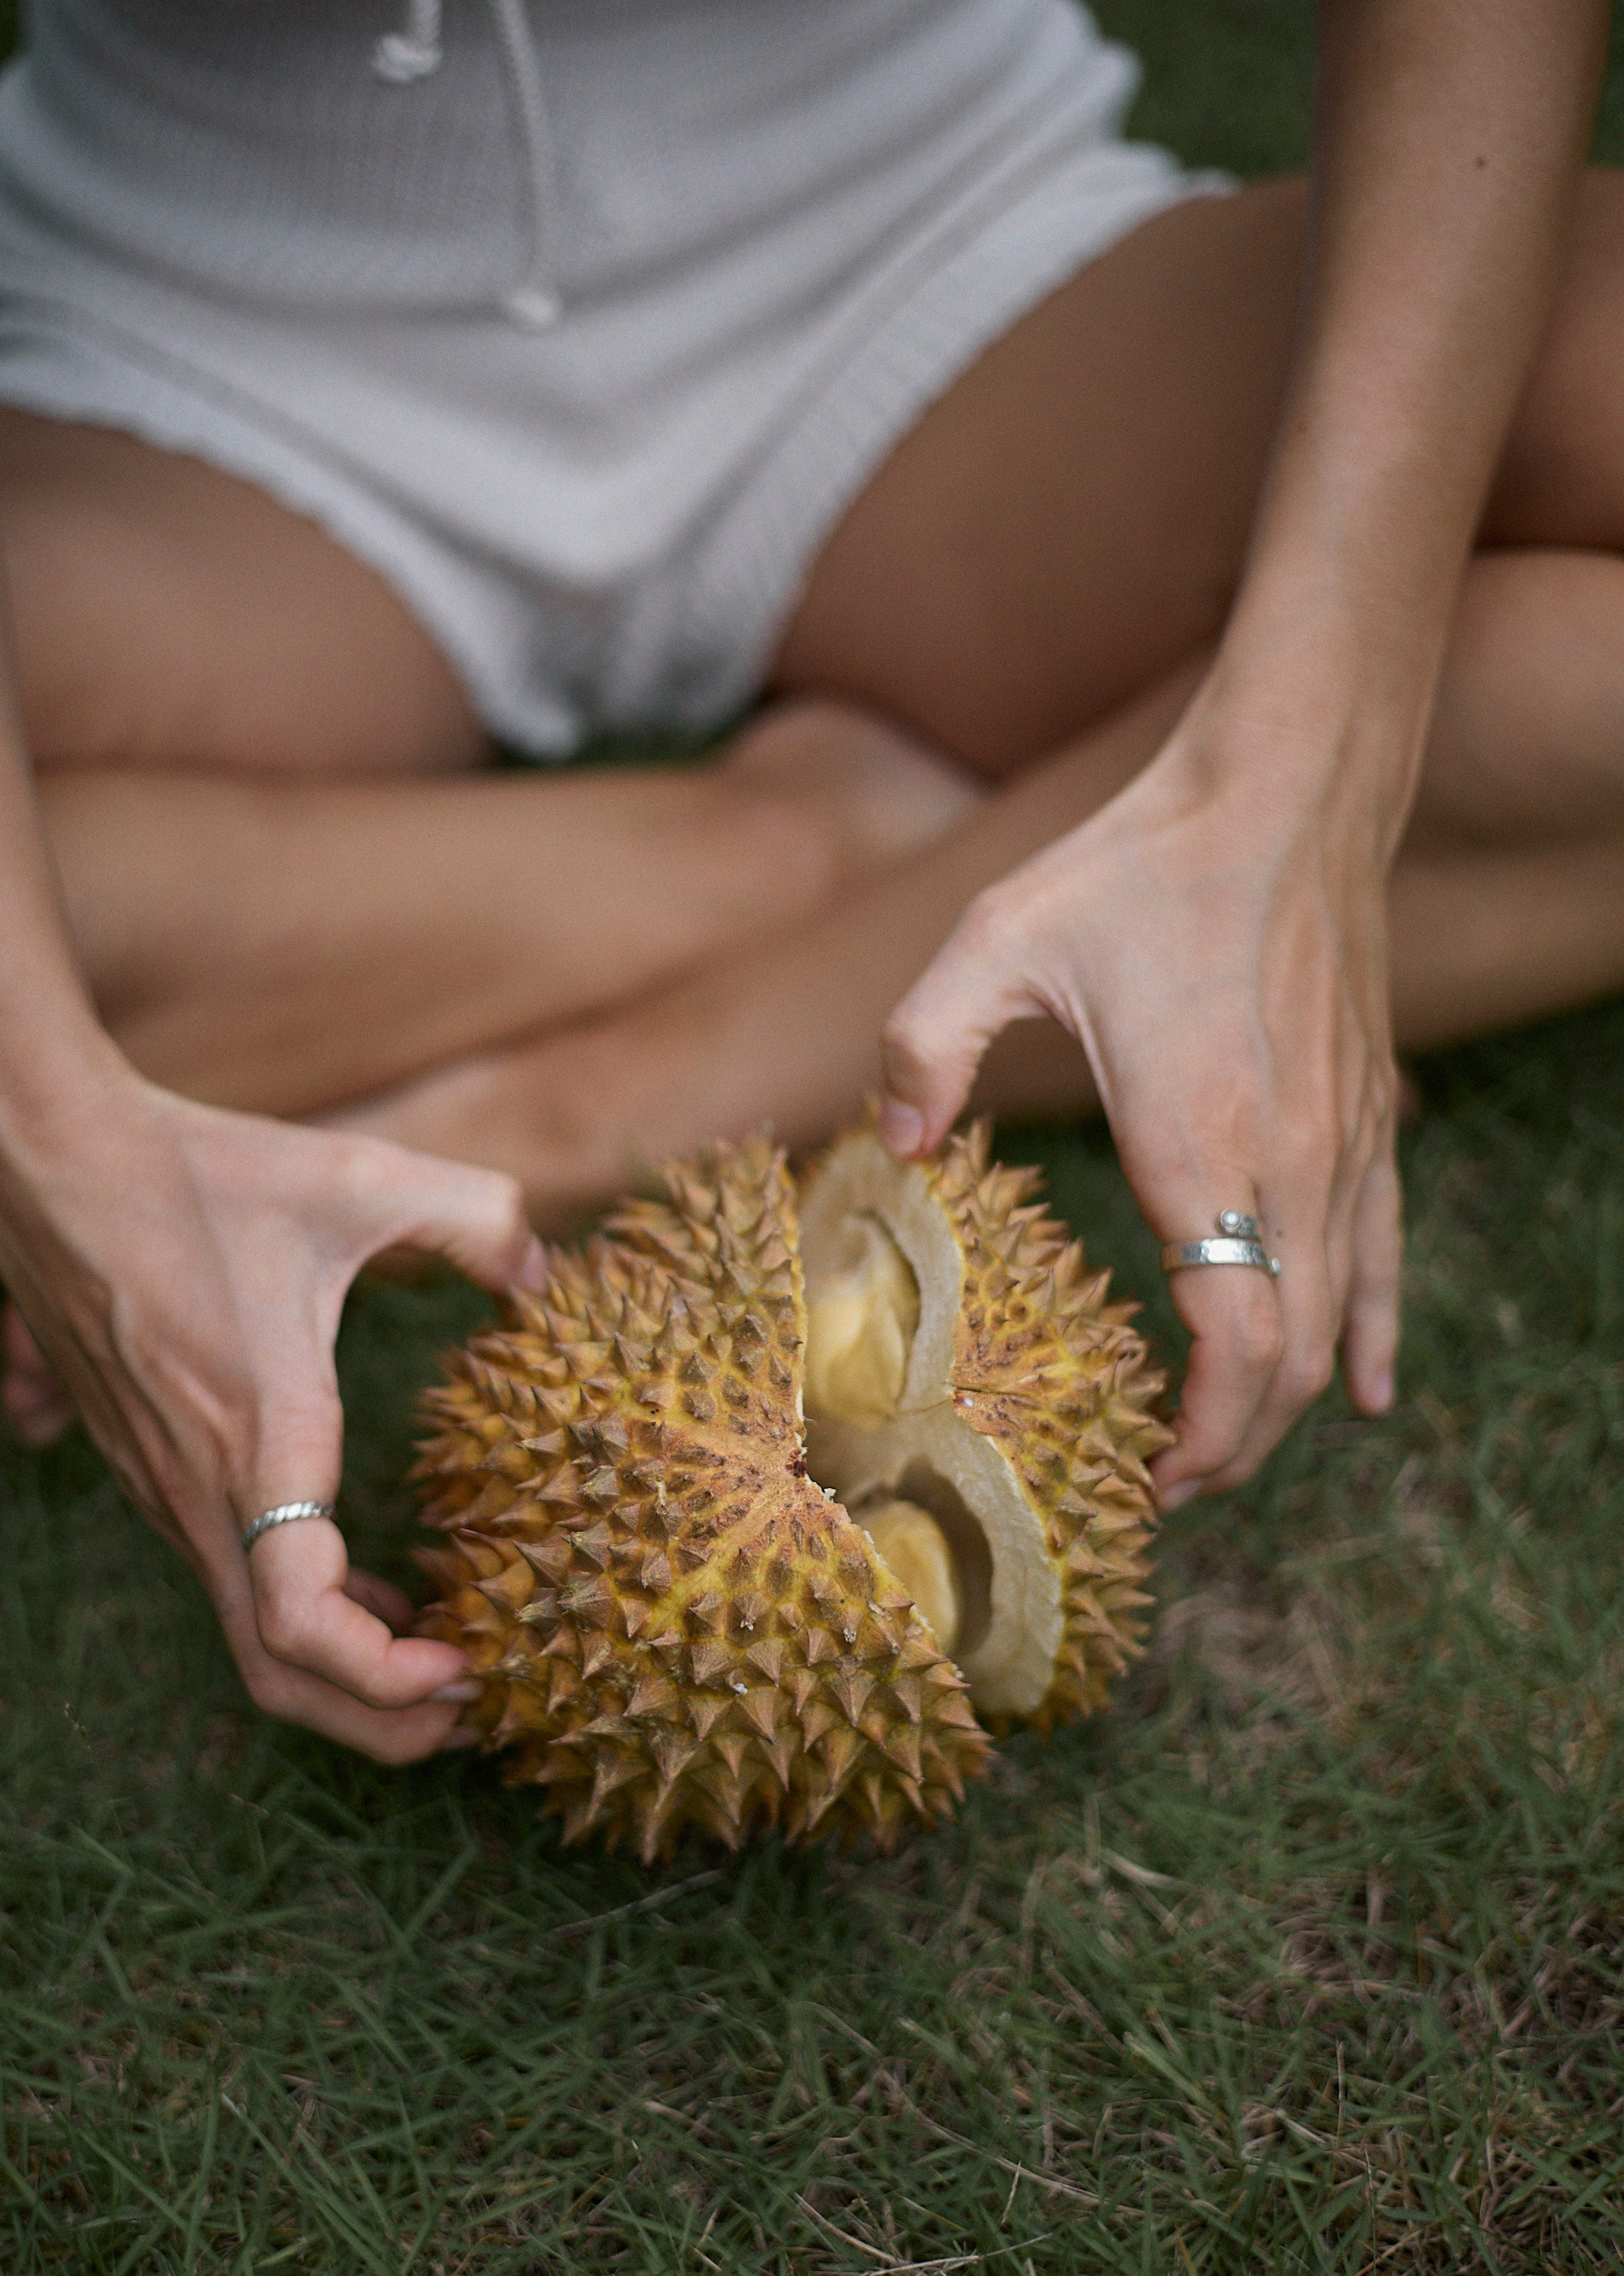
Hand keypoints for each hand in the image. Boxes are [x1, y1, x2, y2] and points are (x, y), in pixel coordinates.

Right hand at [0, 1063, 545, 1758]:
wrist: (44, 1157)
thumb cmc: (197, 1171)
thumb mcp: (361, 1177)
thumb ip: (476, 1217)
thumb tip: (545, 1270)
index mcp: (255, 1439)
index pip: (300, 1625)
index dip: (387, 1679)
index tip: (470, 1666)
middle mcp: (198, 1488)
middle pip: (277, 1673)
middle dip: (380, 1720)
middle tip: (476, 1705)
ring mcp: (165, 1487)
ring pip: (251, 1633)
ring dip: (348, 1668)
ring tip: (451, 1652)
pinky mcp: (152, 1469)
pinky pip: (234, 1580)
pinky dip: (311, 1615)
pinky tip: (383, 1584)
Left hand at [875, 706, 1402, 1503]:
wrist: (1285, 787)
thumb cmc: (1137, 864)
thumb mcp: (994, 937)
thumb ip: (925, 1045)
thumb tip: (889, 1146)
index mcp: (1202, 1142)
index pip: (1239, 1344)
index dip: (1207, 1439)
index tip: (1151, 1481)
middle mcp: (1293, 1160)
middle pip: (1292, 1358)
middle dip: (1238, 1446)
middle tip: (1166, 1489)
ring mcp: (1345, 1140)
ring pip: (1341, 1319)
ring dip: (1291, 1404)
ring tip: (1229, 1454)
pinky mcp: (1369, 1113)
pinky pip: (1386, 1252)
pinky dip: (1373, 1332)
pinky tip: (1368, 1390)